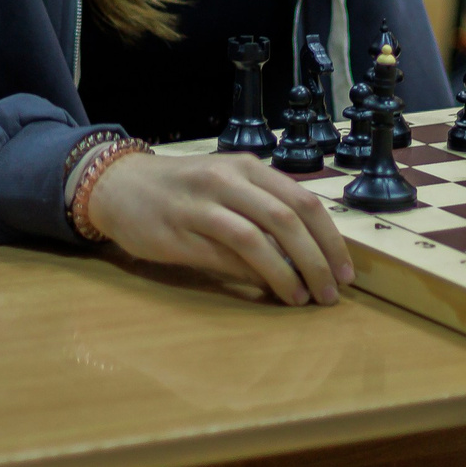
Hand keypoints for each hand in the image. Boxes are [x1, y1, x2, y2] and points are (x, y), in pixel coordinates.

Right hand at [86, 152, 355, 305]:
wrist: (120, 185)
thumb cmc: (183, 189)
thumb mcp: (228, 184)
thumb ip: (265, 209)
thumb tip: (310, 252)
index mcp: (247, 167)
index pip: (303, 201)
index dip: (330, 239)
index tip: (346, 271)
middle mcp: (227, 181)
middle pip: (286, 220)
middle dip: (317, 260)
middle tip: (332, 293)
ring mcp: (200, 206)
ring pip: (256, 240)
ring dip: (287, 274)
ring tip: (303, 298)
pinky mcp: (177, 234)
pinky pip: (222, 257)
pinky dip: (251, 277)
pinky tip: (268, 293)